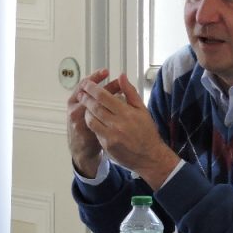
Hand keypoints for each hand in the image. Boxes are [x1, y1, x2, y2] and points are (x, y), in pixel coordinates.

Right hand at [67, 68, 118, 176]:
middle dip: (104, 88)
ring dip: (106, 101)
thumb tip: (117, 81)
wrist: (81, 149)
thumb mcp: (89, 108)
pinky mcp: (84, 133)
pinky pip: (96, 122)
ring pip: (91, 107)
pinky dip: (107, 116)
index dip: (94, 77)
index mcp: (74, 100)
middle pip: (88, 94)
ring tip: (120, 96)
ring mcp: (78, 121)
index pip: (83, 84)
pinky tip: (117, 113)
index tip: (106, 71)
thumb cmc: (87, 125)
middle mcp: (74, 109)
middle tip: (118, 83)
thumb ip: (101, 96)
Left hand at [79, 72, 179, 188]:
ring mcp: (111, 135)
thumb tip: (121, 76)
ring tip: (86, 105)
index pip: (104, 97)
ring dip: (86, 111)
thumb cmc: (147, 132)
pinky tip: (93, 119)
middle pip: (95, 107)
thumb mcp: (143, 110)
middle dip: (86, 98)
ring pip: (91, 119)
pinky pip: (94, 131)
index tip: (88, 84)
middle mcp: (119, 124)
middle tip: (82, 93)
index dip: (93, 89)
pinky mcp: (107, 145)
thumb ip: (130, 92)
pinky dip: (91, 123)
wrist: (150, 156)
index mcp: (128, 112)